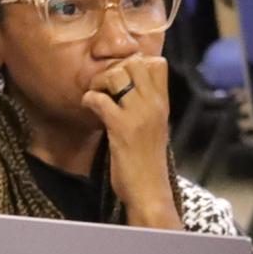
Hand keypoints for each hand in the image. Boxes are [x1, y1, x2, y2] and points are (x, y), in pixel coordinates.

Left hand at [84, 55, 180, 224]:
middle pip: (135, 63)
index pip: (157, 63)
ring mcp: (138, 116)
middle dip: (114, 68)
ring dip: (100, 81)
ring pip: (117, 74)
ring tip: (96, 96)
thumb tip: (128, 88)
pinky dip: (89, 99)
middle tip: (104, 86)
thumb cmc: (148, 163)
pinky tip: (88, 107)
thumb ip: (146, 107)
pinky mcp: (121, 129)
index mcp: (163, 104)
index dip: (136, 62)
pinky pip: (100, 99)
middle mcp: (154, 105)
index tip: (122, 77)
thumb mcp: (155, 128)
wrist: (149, 191)